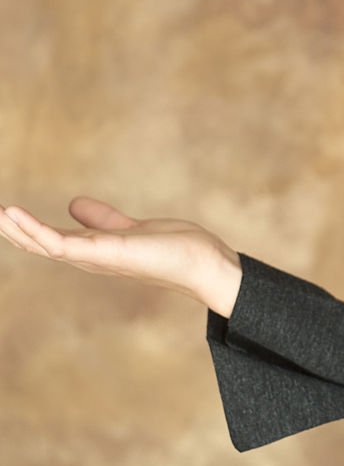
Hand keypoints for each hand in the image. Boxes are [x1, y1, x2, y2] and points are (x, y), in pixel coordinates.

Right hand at [0, 196, 240, 312]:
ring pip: (44, 245)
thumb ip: (102, 219)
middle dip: (14, 231)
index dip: (25, 229)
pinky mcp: (104, 251)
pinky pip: (61, 242)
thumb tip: (73, 203)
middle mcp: (89, 257)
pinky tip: (14, 214)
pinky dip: (35, 230)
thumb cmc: (173, 249)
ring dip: (17, 230)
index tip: (2, 214)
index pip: (50, 241)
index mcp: (93, 250)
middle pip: (41, 245)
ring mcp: (95, 256)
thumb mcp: (128, 227)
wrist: (203, 261)